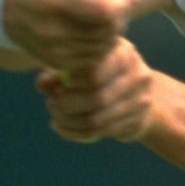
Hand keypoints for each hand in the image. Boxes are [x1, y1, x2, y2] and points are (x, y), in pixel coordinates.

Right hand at [3, 0, 137, 72]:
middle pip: (107, 30)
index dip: (122, 1)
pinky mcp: (56, 63)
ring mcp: (52, 50)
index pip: (103, 10)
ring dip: (112, 31)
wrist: (10, 6)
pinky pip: (94, 59)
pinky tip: (93, 30)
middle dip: (120, 15)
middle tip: (117, 2)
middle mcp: (50, 28)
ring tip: (104, 15)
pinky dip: (100, 45)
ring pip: (104, 46)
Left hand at [37, 38, 155, 143]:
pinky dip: (76, 133)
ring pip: (97, 120)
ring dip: (69, 122)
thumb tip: (42, 85)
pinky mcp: (139, 120)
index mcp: (123, 51)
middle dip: (67, 106)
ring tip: (55, 118)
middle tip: (51, 105)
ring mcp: (142, 98)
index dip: (73, 83)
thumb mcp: (79, 66)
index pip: (94, 72)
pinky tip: (63, 128)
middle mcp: (138, 73)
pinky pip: (102, 132)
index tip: (59, 87)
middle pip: (97, 98)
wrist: (136, 93)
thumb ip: (58, 72)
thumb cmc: (100, 72)